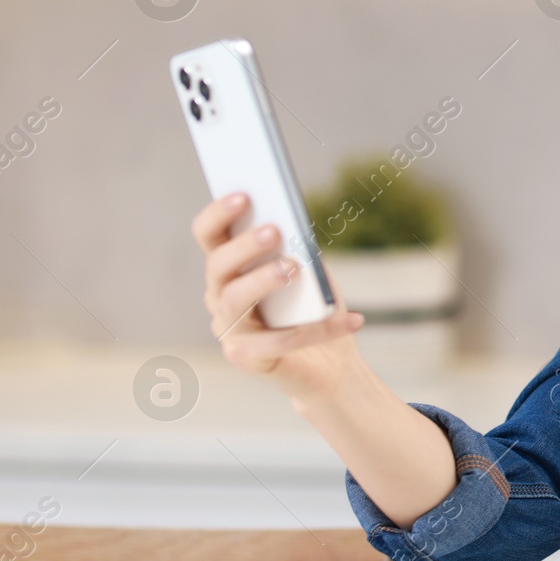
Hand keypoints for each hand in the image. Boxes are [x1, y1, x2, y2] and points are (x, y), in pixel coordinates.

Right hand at [192, 192, 364, 401]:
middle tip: (274, 231)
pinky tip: (351, 319)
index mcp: (230, 269)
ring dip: (263, 280)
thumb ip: (297, 249)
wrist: (330, 366)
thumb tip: (294, 226)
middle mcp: (219, 297)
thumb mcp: (310, 272)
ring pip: (235, 300)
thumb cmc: (314, 309)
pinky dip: (318, 329)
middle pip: (217, 266)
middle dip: (243, 246)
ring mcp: (229, 330)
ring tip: (293, 267)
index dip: (218, 214)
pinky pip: (279, 341)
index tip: (244, 194)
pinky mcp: (246, 359)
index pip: (209, 236)